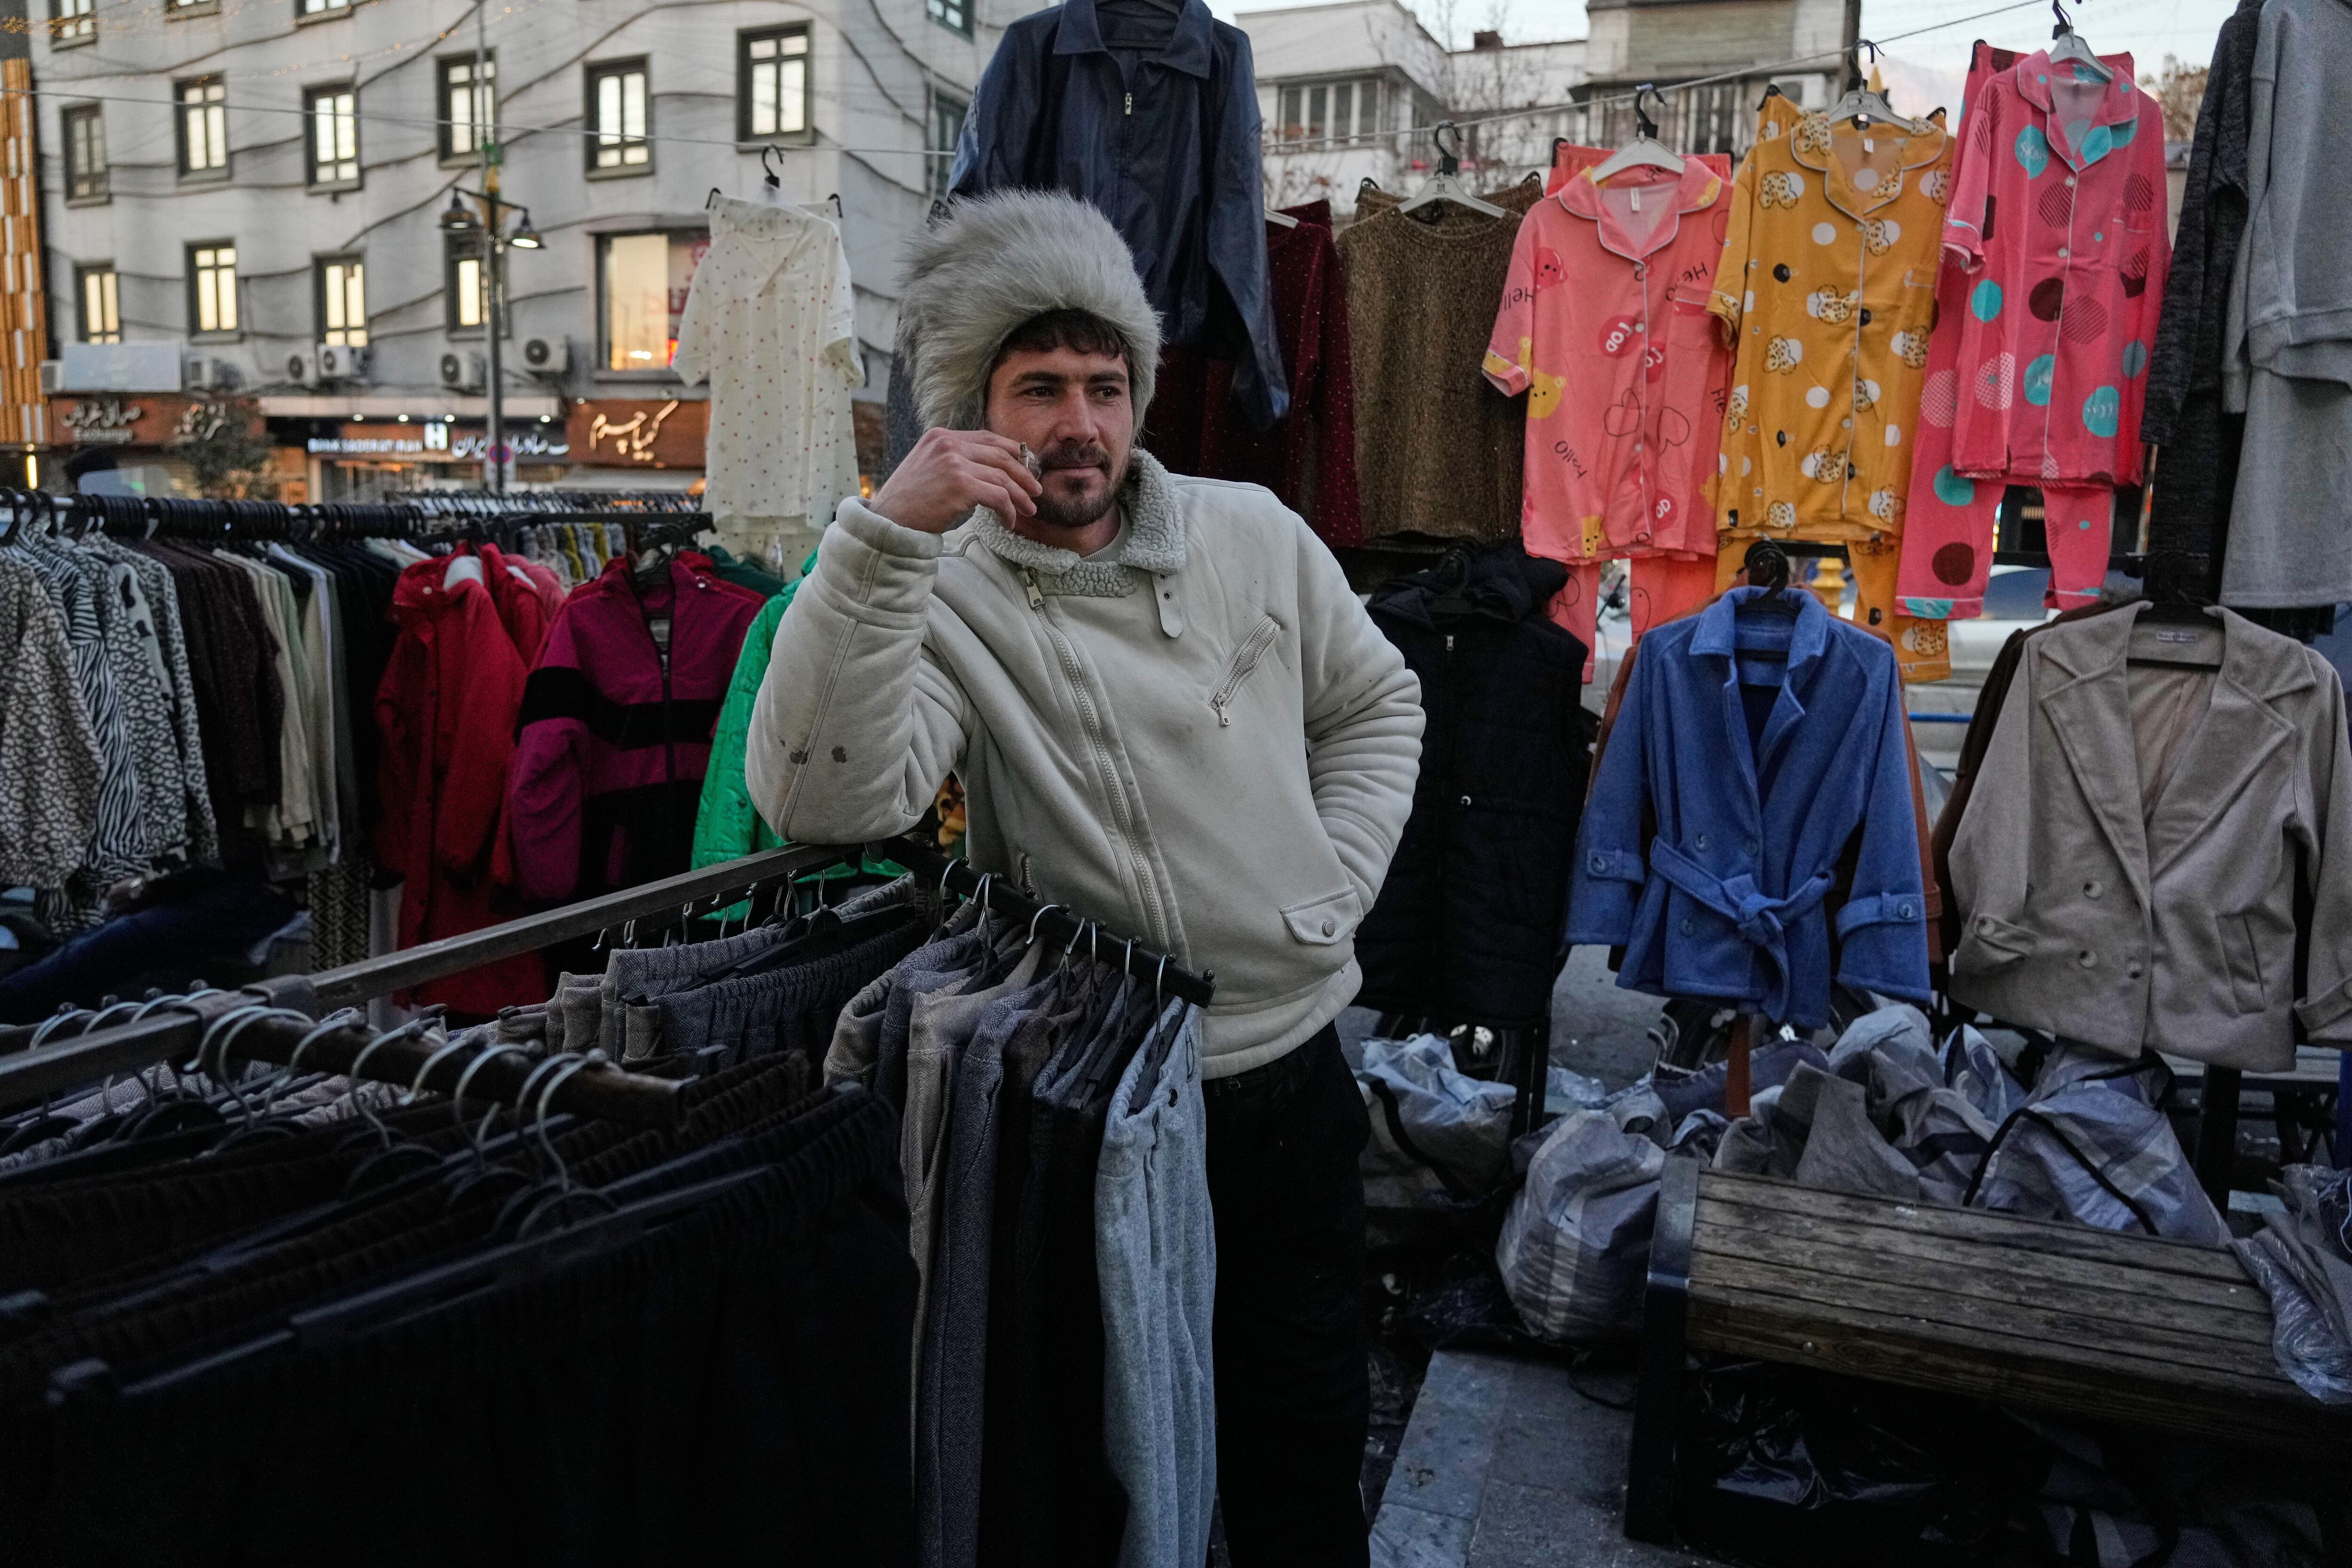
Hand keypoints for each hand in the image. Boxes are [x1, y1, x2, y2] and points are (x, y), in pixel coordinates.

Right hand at [868, 428, 1041, 533]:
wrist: (889, 522)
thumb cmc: (910, 503)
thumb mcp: (930, 469)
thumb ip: (956, 461)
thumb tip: (994, 469)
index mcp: (941, 436)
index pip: (987, 438)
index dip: (1012, 452)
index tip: (1027, 466)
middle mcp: (948, 444)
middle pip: (1000, 454)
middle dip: (1023, 474)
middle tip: (1035, 491)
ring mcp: (954, 463)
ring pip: (1003, 476)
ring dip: (1020, 496)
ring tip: (1028, 510)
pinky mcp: (960, 485)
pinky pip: (998, 496)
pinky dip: (1008, 510)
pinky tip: (1007, 522)